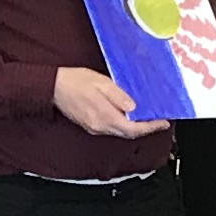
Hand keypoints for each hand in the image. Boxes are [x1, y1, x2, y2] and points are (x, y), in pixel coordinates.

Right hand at [53, 66, 167, 138]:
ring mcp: (94, 127)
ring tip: (147, 117)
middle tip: (159, 121)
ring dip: (135, 127)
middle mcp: (100, 126)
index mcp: (105, 116)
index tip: (163, 123)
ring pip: (120, 132)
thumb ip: (118, 96)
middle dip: (145, 128)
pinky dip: (123, 124)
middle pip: (128, 133)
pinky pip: (112, 128)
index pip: (134, 128)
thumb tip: (134, 107)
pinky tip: (128, 115)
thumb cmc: (75, 81)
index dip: (150, 127)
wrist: (52, 87)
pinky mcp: (90, 125)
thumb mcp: (101, 83)